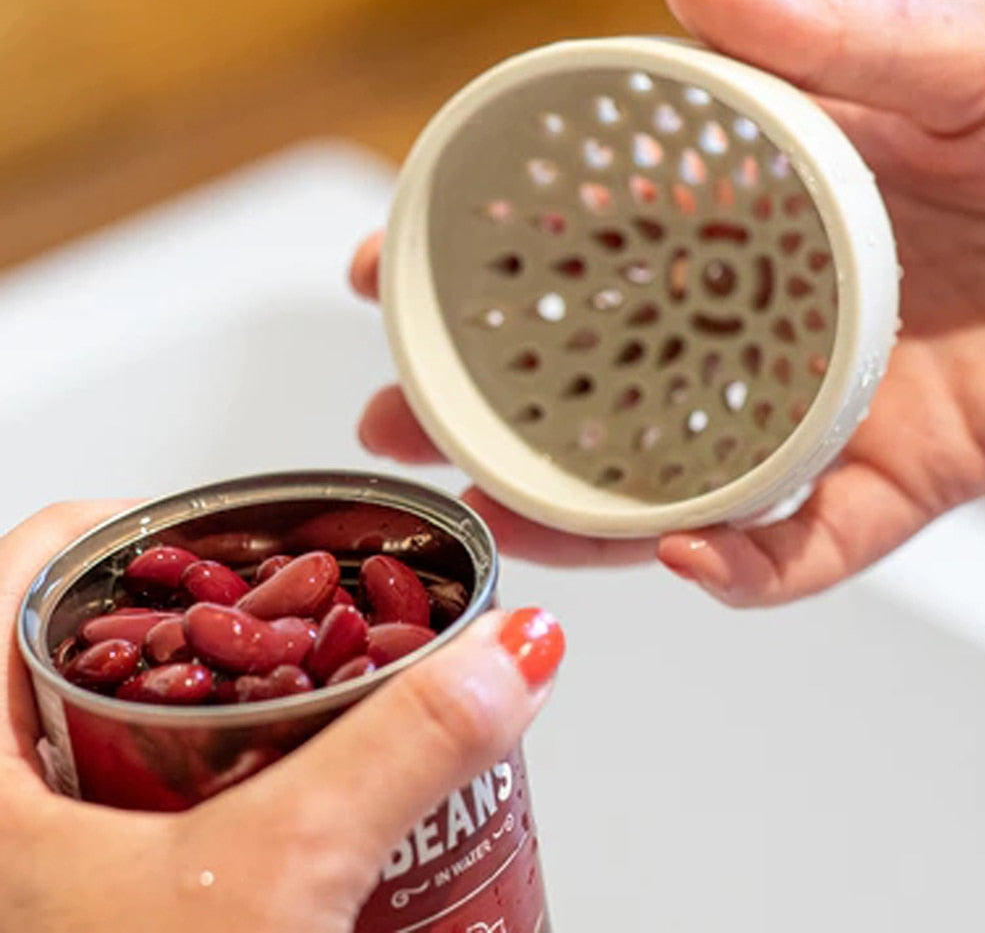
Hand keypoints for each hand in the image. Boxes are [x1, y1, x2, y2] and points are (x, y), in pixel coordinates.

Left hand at [1, 503, 562, 931]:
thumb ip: (400, 758)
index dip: (156, 515)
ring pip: (105, 708)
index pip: (47, 548)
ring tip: (297, 695)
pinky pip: (114, 788)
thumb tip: (515, 651)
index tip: (247, 529)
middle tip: (293, 612)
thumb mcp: (264, 888)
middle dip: (206, 608)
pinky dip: (196, 770)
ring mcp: (24, 840)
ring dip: (208, 695)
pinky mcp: (60, 885)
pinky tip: (263, 796)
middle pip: (89, 622)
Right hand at [351, 0, 984, 605]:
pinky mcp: (892, 486)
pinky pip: (801, 549)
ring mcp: (817, 414)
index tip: (384, 273)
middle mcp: (761, 329)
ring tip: (497, 519)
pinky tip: (688, 558)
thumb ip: (819, 33)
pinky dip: (746, 569)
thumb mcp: (947, 63)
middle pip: (595, 386)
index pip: (584, 254)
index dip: (480, 268)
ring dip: (577, 516)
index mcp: (754, 225)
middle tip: (396, 426)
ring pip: (669, 487)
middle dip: (486, 415)